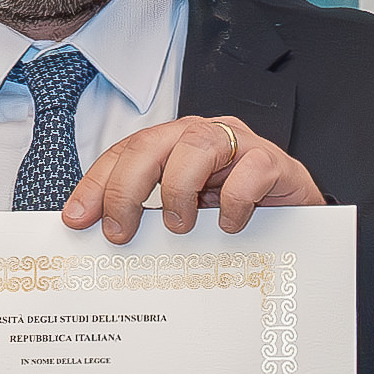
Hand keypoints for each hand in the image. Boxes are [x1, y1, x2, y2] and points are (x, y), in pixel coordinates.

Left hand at [62, 112, 323, 243]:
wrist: (296, 217)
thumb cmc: (236, 213)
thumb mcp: (186, 214)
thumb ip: (150, 217)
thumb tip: (102, 236)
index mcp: (174, 145)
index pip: (125, 152)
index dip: (97, 183)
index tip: (77, 219)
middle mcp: (203, 137)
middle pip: (153, 144)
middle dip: (126, 187)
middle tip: (119, 229)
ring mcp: (239, 145)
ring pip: (197, 145)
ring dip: (178, 189)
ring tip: (179, 225)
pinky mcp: (274, 162)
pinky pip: (249, 170)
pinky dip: (234, 201)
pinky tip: (229, 225)